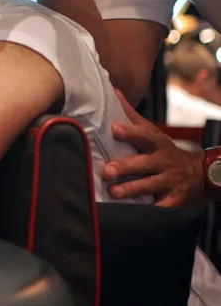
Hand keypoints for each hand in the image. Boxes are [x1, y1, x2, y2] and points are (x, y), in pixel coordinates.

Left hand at [104, 91, 205, 207]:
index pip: (144, 135)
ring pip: (150, 186)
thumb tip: (114, 91)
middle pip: (144, 164)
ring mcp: (170, 182)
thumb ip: (133, 117)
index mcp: (157, 145)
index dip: (130, 132)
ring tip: (113, 192)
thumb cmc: (165, 152)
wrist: (200, 175)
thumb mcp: (153, 133)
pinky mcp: (174, 201)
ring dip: (131, 189)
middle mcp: (164, 162)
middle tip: (106, 171)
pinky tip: (134, 215)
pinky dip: (150, 211)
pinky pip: (162, 207)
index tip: (114, 129)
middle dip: (125, 167)